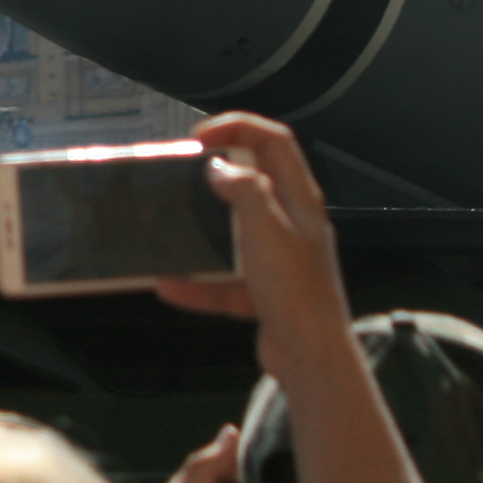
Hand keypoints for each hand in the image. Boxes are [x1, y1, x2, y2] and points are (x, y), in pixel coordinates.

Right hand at [152, 113, 351, 369]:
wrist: (311, 356)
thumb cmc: (298, 293)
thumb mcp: (265, 228)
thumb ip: (243, 189)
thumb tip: (220, 168)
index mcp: (299, 201)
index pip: (275, 141)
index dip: (238, 127)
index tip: (200, 137)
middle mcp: (291, 225)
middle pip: (255, 183)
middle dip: (218, 174)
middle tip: (186, 172)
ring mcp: (278, 260)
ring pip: (236, 232)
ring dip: (203, 229)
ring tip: (175, 224)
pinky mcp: (264, 293)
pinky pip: (224, 280)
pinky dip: (197, 282)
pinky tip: (171, 286)